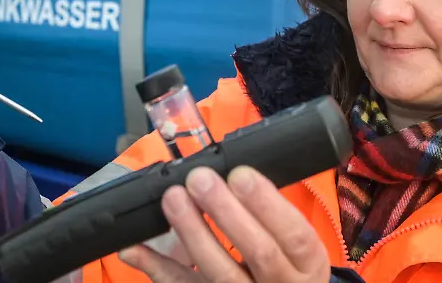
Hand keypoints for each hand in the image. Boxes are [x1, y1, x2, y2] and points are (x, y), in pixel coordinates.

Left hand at [118, 166, 330, 282]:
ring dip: (192, 233)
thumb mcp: (294, 240)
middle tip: (200, 179)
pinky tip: (133, 247)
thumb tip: (230, 170)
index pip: (294, 234)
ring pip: (219, 272)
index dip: (266, 204)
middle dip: (226, 212)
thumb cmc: (286, 262)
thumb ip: (270, 212)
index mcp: (308, 263)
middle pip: (258, 253)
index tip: (239, 173)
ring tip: (173, 198)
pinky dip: (154, 267)